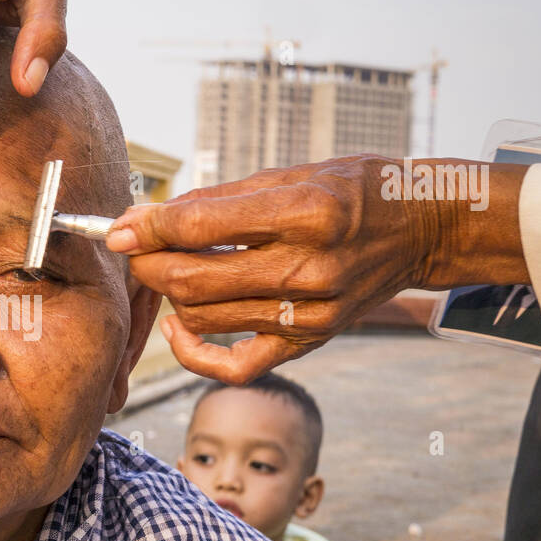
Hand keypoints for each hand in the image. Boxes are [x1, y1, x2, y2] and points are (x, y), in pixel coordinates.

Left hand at [105, 155, 528, 383]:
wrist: (423, 227)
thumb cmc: (353, 189)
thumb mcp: (289, 174)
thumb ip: (215, 200)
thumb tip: (143, 218)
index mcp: (305, 212)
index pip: (199, 226)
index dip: (146, 227)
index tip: (118, 226)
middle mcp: (308, 267)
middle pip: (192, 280)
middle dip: (148, 264)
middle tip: (136, 248)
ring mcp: (311, 314)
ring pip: (203, 318)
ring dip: (169, 296)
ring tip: (168, 270)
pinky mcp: (310, 342)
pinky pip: (234, 366)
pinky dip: (195, 352)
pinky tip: (181, 326)